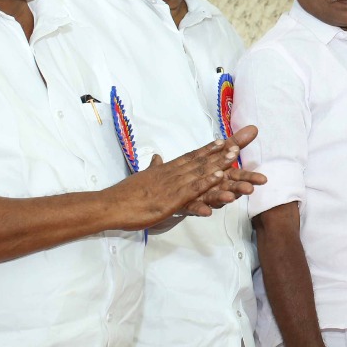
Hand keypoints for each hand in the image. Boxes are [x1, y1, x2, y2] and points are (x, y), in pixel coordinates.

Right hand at [103, 128, 257, 229]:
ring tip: (234, 156)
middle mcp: (170, 174)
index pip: (189, 157)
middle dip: (218, 154)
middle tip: (237, 145)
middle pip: (198, 161)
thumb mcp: (142, 178)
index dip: (207, 149)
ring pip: (198, 172)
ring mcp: (171, 185)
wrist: (110, 205)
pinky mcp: (170, 199)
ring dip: (217, 164)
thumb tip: (157, 158)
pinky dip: (206, 182)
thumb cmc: (124, 195)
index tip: (222, 141)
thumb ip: (152, 168)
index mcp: (164, 170)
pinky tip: (219, 177)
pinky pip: (192, 189)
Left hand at [184, 126, 267, 214]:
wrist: (178, 186)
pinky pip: (194, 207)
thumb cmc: (205, 172)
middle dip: (239, 188)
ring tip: (230, 198)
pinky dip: (201, 209)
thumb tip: (254, 127)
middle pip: (229, 187)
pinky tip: (206, 211)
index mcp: (224, 175)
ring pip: (214, 197)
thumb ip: (236, 143)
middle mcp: (216, 187)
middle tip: (250, 189)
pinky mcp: (188, 204)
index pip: (239, 176)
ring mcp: (202, 196)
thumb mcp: (219, 155)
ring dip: (222, 198)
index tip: (263, 179)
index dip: (250, 177)